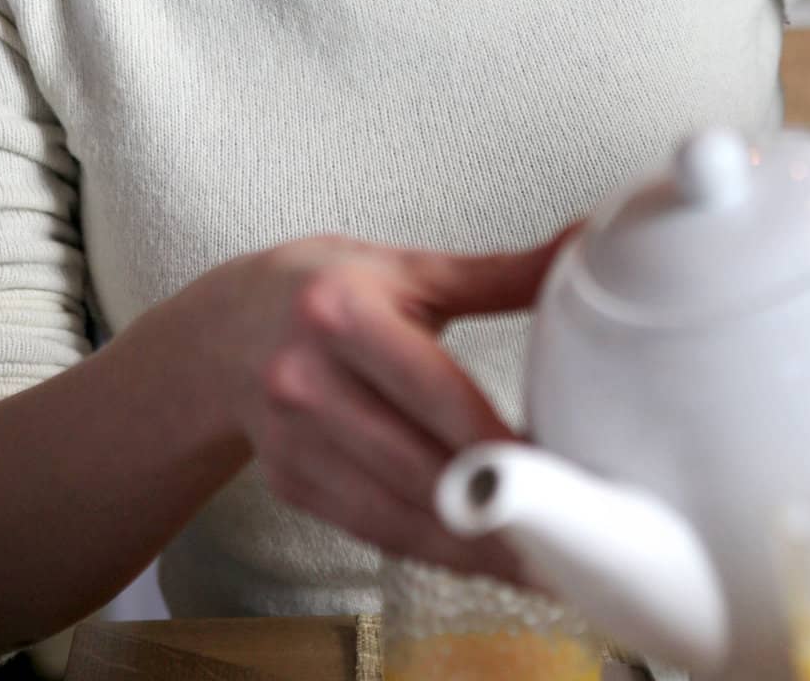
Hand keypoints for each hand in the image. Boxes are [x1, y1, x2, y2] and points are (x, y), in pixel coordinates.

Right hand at [214, 222, 581, 583]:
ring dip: (472, 547)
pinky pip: (374, 530)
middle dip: (496, 509)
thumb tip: (584, 243)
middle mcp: (305, 378)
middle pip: (418, 464)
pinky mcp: (291, 483)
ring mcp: (290, 439)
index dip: (501, 441)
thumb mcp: (410, 268)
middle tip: (570, 538)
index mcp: (341, 312)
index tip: (563, 473)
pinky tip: (481, 557)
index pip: (436, 390)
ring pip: (397, 514)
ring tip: (542, 566)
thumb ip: (501, 272)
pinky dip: (433, 549)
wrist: (225, 330)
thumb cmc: (330, 289)